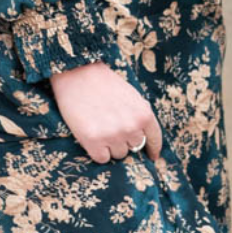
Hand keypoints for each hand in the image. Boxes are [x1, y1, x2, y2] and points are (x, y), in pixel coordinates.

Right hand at [48, 62, 162, 164]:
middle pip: (134, 148)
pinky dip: (97, 151)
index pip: (154, 139)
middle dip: (124, 139)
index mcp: (144, 114)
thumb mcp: (131, 96)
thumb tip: (144, 138)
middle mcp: (131, 127)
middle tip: (111, 124)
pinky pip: (102, 158)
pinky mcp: (93, 142)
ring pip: (118, 154)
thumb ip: (140, 116)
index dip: (153, 149)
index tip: (152, 156)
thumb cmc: (104, 84)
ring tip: (100, 126)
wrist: (77, 74)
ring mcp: (112, 135)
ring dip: (110, 145)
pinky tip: (91, 135)